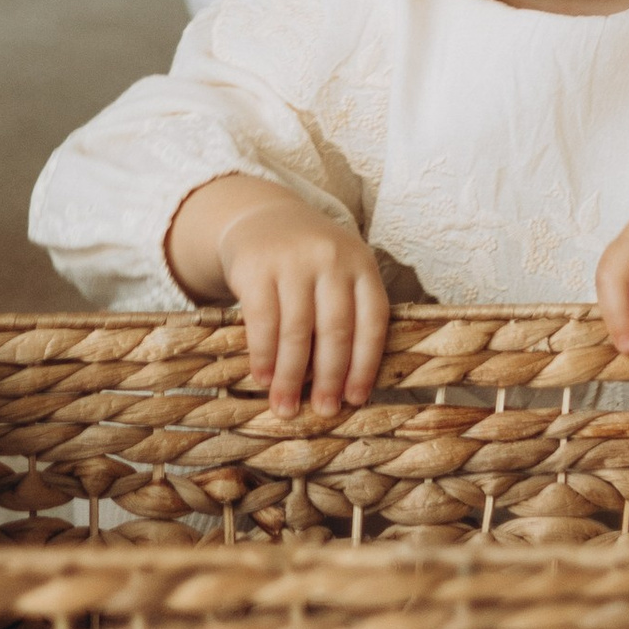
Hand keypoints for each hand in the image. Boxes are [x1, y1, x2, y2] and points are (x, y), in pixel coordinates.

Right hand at [165, 175, 392, 420]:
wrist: (261, 216)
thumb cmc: (309, 260)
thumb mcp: (340, 271)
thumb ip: (349, 313)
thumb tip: (345, 387)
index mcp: (361, 263)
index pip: (373, 320)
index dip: (366, 365)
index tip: (356, 400)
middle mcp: (331, 258)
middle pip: (336, 329)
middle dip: (330, 378)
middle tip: (323, 412)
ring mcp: (292, 260)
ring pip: (297, 331)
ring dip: (291, 377)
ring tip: (286, 407)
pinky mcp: (255, 267)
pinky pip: (262, 322)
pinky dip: (264, 356)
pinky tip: (264, 378)